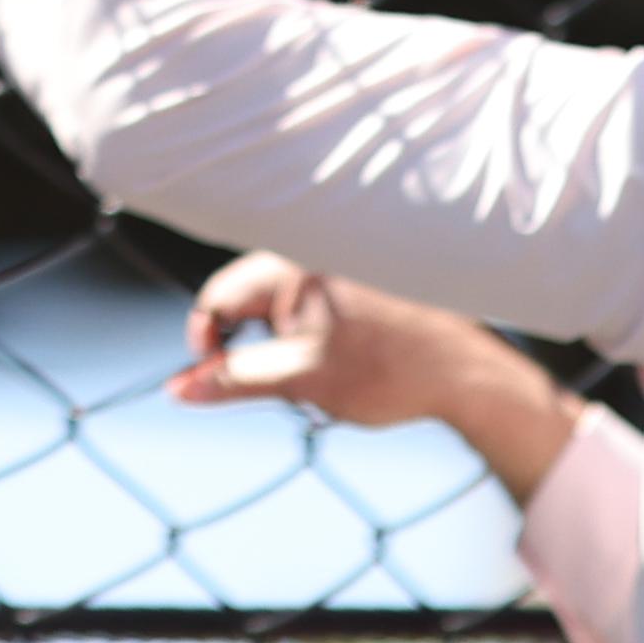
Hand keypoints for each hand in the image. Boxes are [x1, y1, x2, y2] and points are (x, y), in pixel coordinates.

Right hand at [174, 253, 586, 493]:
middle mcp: (309, 252)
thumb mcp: (302, 382)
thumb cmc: (390, 373)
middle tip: (282, 383)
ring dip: (280, 342)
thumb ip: (232, 380)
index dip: (206, 347)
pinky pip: (306, 302)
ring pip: (276, 304)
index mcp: (292, 265)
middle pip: (243, 299)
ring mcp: (334, 263)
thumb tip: (175, 390)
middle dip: (249, 346)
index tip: (218, 384)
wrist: (469, 374)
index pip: (216, 300)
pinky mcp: (355, 276)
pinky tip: (341, 356)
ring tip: (320, 372)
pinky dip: (307, 333)